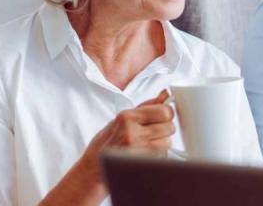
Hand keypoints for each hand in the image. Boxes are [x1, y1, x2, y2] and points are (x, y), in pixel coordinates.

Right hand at [40, 90, 174, 204]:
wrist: (93, 169)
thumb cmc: (106, 143)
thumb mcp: (121, 120)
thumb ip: (146, 106)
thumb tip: (165, 94)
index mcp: (127, 117)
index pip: (164, 111)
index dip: (166, 114)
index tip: (163, 117)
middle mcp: (132, 132)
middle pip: (169, 127)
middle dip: (165, 129)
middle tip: (153, 133)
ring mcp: (136, 149)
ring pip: (167, 142)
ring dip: (162, 144)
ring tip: (146, 145)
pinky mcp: (141, 163)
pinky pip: (162, 156)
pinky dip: (158, 156)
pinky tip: (144, 155)